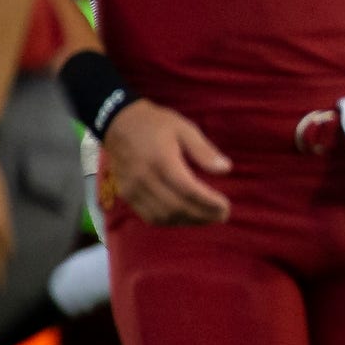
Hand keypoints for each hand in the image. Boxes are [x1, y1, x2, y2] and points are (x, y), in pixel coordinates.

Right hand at [105, 101, 232, 225]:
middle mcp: (145, 178)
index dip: (208, 203)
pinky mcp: (126, 194)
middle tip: (222, 215)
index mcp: (162, 161)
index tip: (225, 206)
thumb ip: (204, 150)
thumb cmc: (156, 124)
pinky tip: (186, 217)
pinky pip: (149, 216)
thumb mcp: (185, 129)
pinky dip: (170, 221)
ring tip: (208, 218)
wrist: (118, 123)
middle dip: (203, 215)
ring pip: (163, 216)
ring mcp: (132, 189)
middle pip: (177, 207)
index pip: (188, 190)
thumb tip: (226, 169)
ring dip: (188, 221)